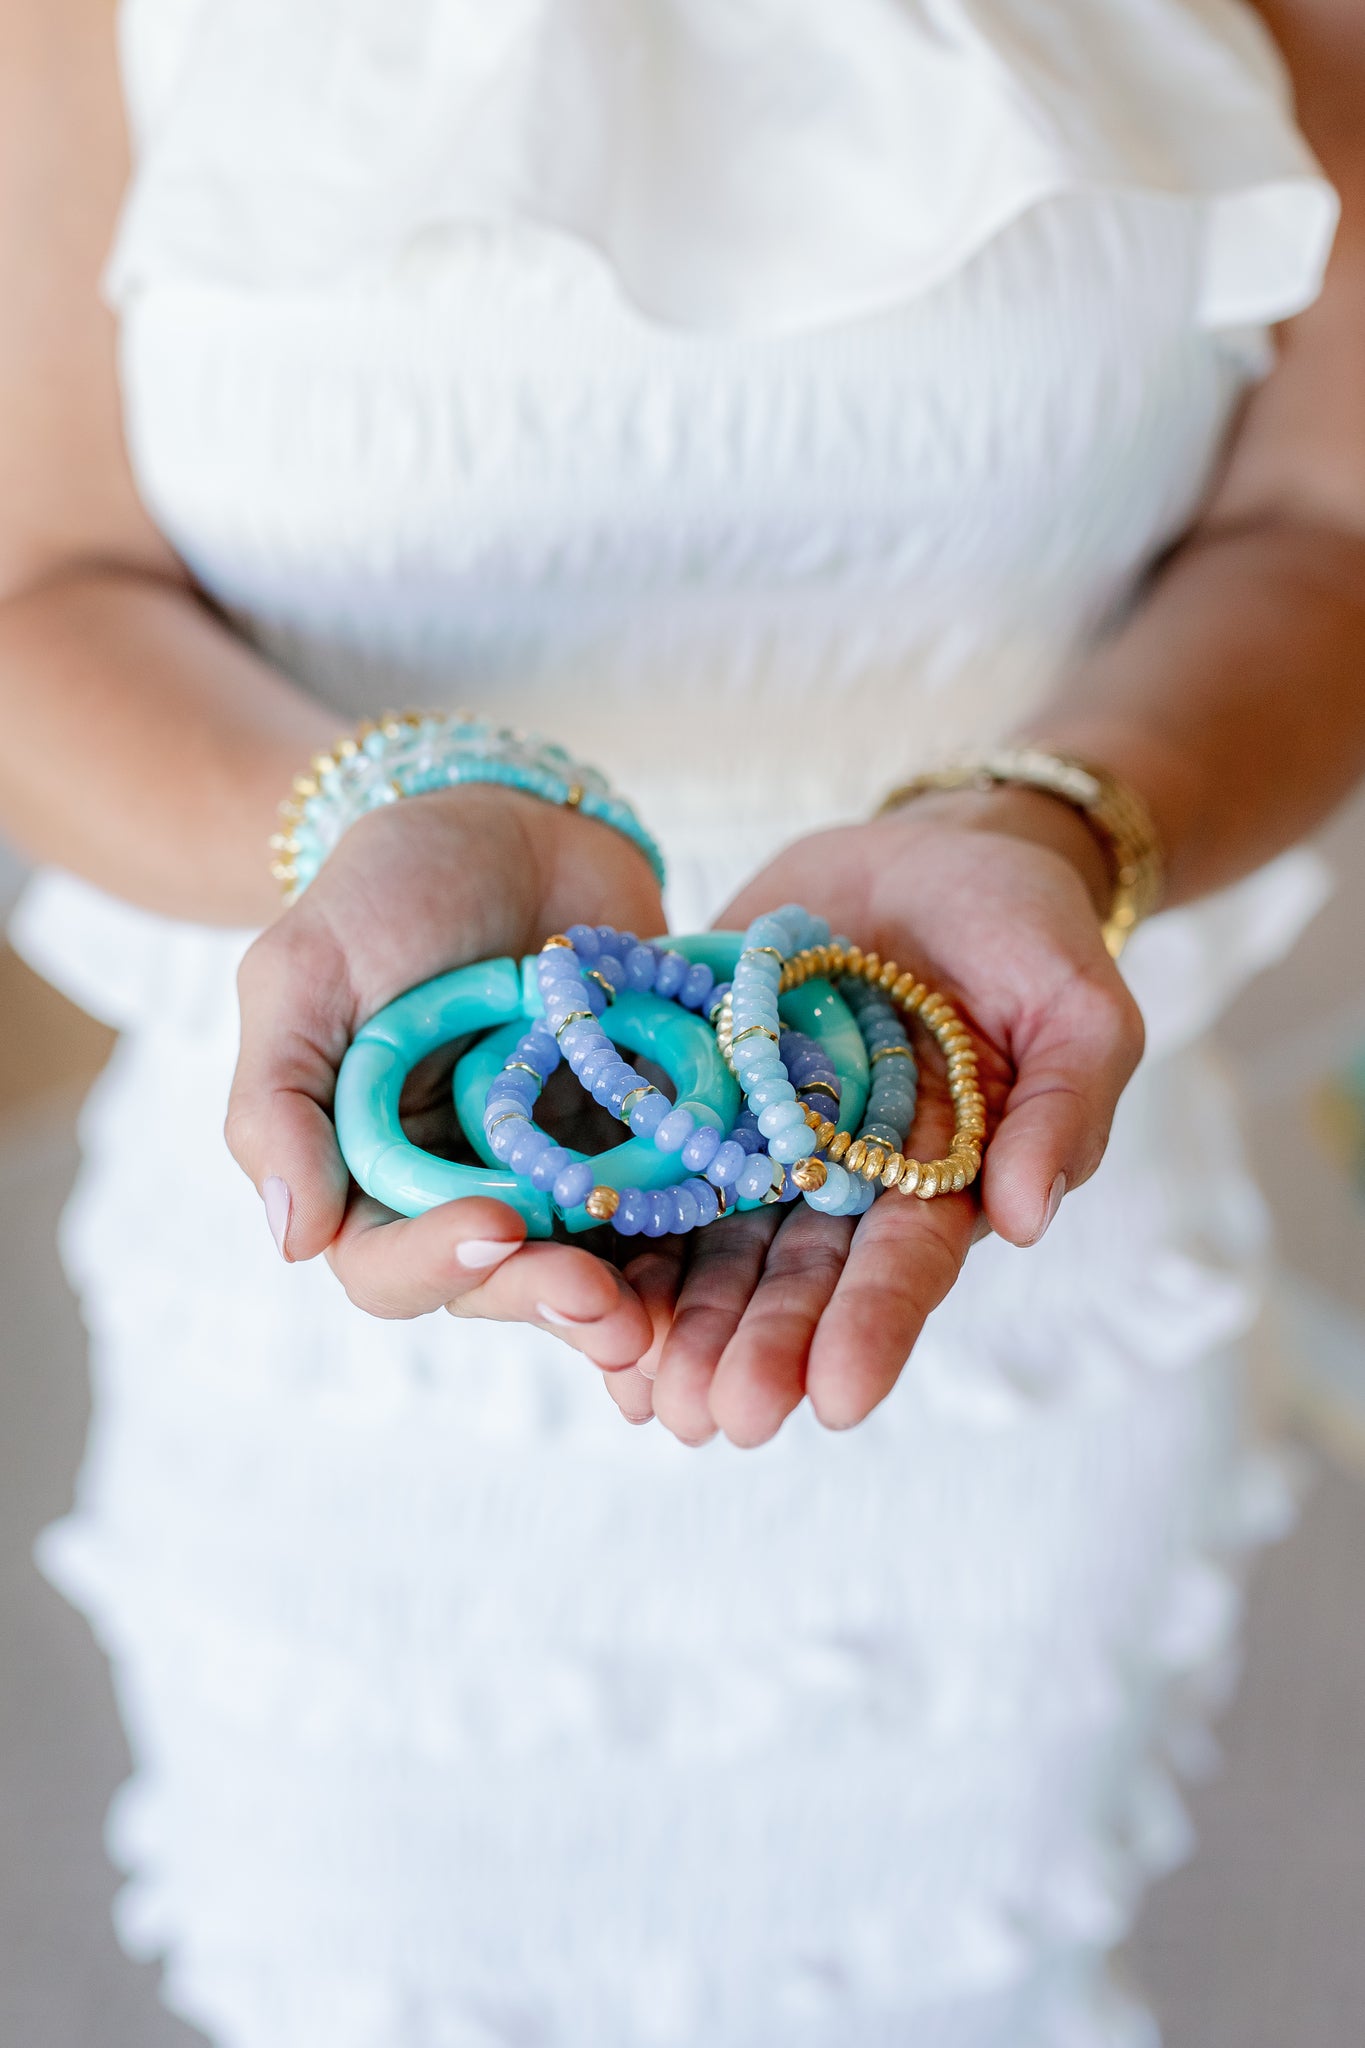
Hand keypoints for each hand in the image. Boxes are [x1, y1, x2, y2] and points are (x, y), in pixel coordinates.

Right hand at [226, 787, 665, 1373]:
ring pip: (585, 1266)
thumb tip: (293, 1241)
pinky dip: (691, 1244)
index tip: (493, 1226)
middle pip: (495, 1284)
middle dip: (545, 1297)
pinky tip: (723, 1260)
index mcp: (366, 1172)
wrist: (508, 823)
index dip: (435, 1264)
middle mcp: (459, 1190)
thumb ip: (279, 1101)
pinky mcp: (637, 1139)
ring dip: (623, 1301)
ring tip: (656, 1320)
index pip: (384, 1264)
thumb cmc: (386, 888)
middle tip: (601, 1302)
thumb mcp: (304, 973)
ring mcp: (555, 1169)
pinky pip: (666, 1209)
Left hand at [608, 790, 1143, 1443]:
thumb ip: (1064, 1106)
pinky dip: (614, 1232)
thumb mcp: (1076, 1005)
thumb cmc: (1023, 932)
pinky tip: (576, 1296)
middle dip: (757, 1350)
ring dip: (678, 1324)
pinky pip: (647, 1166)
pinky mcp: (692, 1091)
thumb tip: (1031, 1219)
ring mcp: (758, 1142)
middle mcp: (838, 1182)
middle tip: (718, 1420)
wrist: (925, 860)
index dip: (870, 1330)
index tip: (835, 1401)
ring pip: (711, 1246)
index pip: (903, 1266)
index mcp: (936, 1180)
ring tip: (645, 1394)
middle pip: (793, 1277)